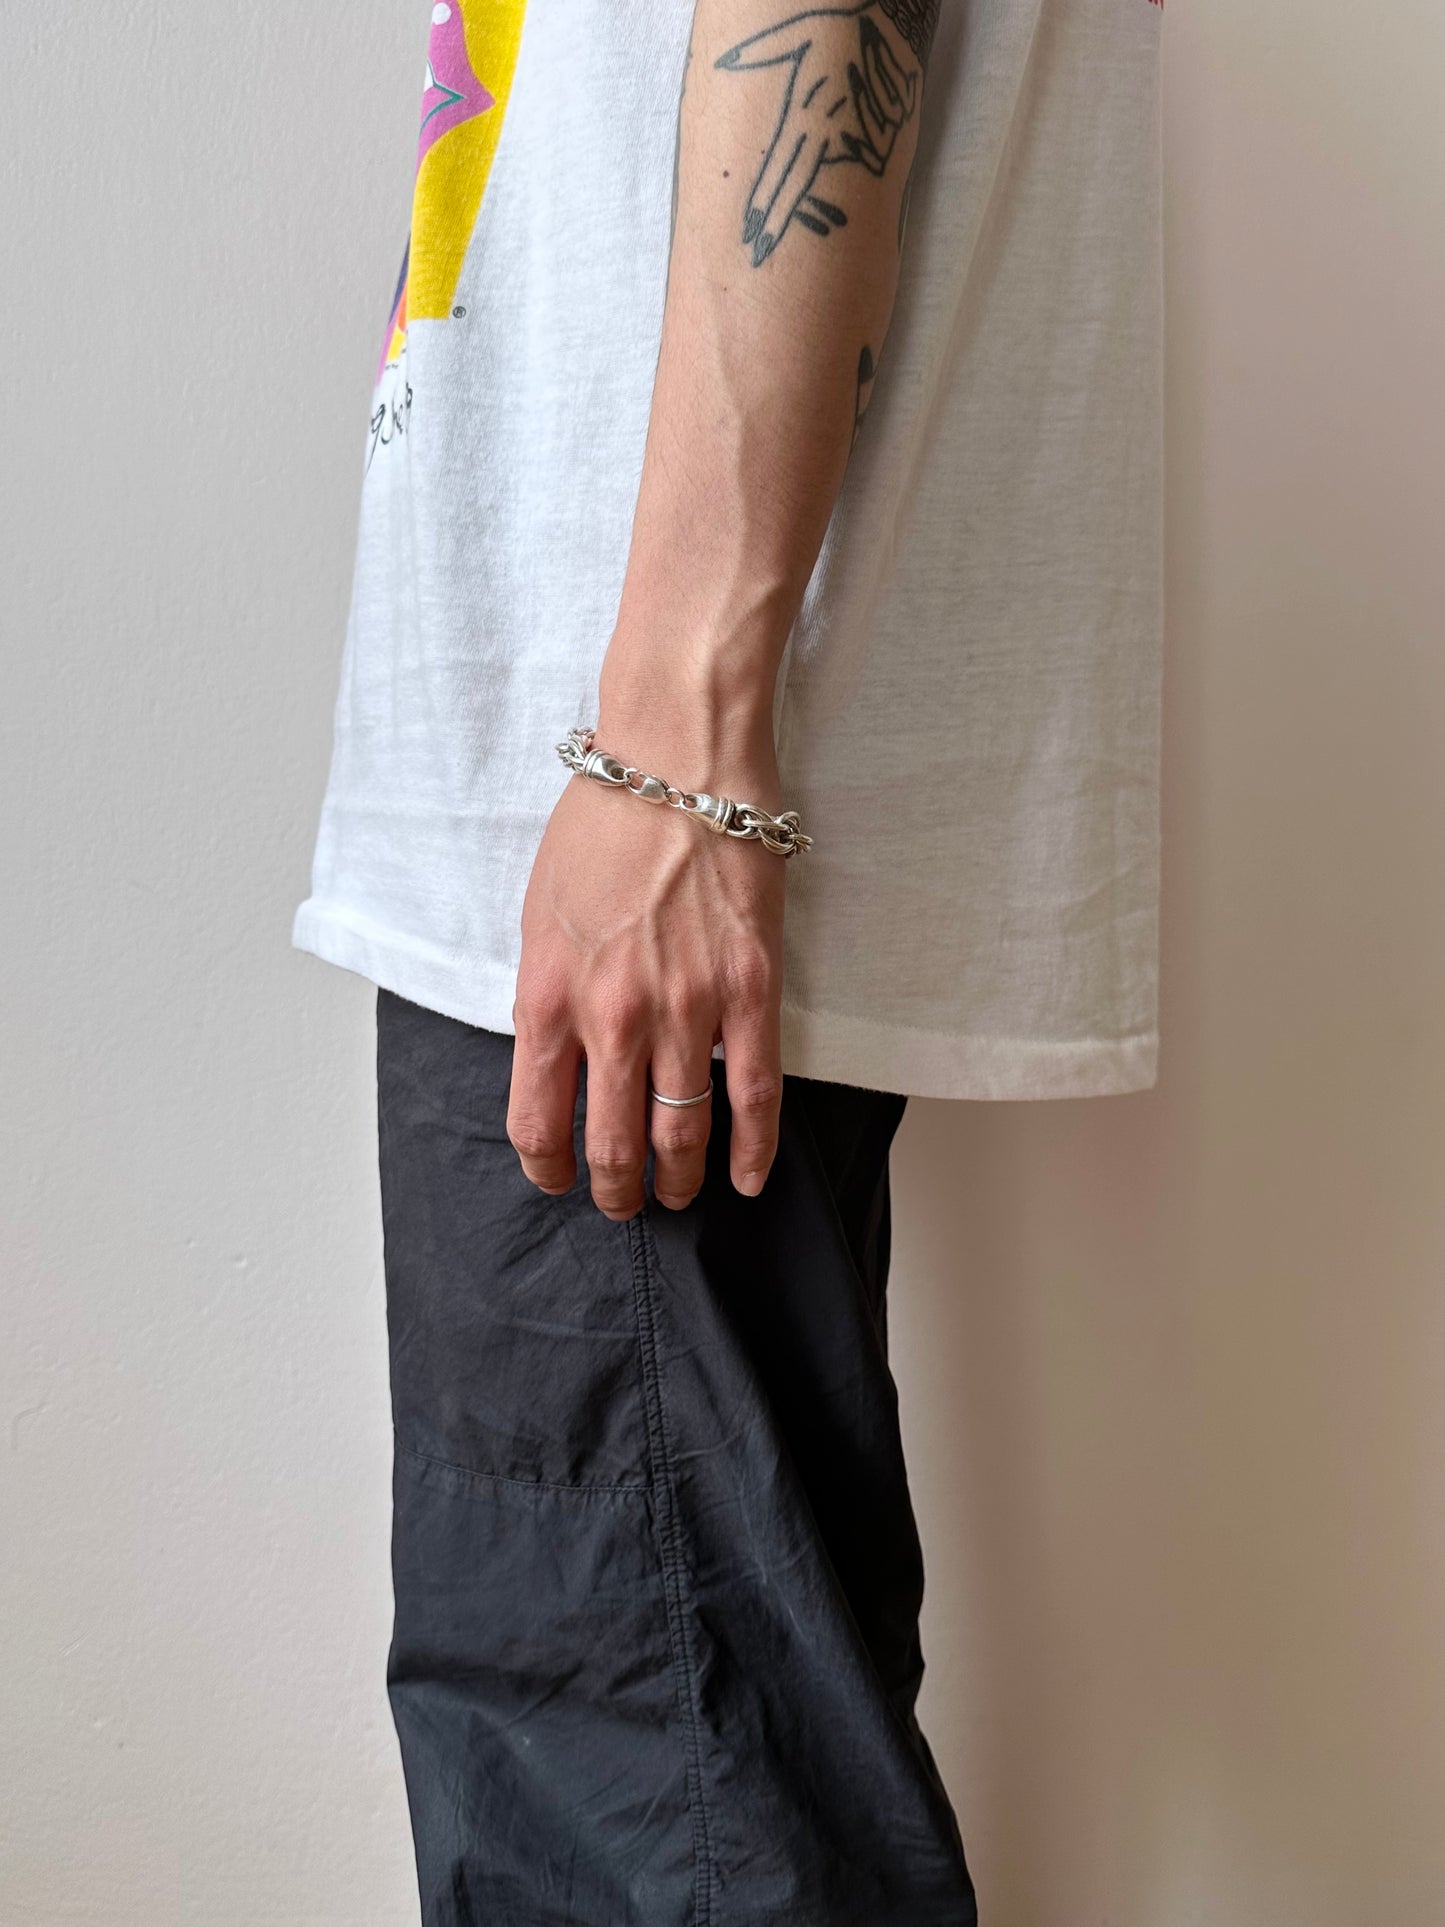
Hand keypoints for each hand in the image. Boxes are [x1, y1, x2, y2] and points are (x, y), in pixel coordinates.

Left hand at [507, 717, 786, 1220]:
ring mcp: (686, 1008)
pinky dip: (752, 1149)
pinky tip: (747, 1178)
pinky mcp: (750, 992)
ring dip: (677, 1179)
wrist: (678, 760)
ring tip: (678, 1194)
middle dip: (616, 1190)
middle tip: (624, 1202)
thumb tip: (557, 1061)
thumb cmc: (602, 826)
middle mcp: (613, 1016)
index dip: (548, 1168)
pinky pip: (755, 1095)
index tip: (558, 1179)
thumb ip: (546, 996)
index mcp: (548, 997)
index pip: (538, 1122)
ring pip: (682, 1132)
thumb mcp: (539, 915)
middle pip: (612, 1145)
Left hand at [716, 5, 919, 263]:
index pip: (779, 169)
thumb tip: (722, 60)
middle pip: (797, 187)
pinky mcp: (883, 139)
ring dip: (840, 168)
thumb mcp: (794, 33)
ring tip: (848, 121)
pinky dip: (868, 144)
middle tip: (755, 256)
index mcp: (806, 113)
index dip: (763, 204)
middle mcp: (828, 130)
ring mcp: (857, 138)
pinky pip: (869, 155)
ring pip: (841, 170)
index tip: (747, 234)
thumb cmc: (836, 22)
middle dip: (777, 223)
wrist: (888, 19)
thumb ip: (758, 51)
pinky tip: (870, 111)